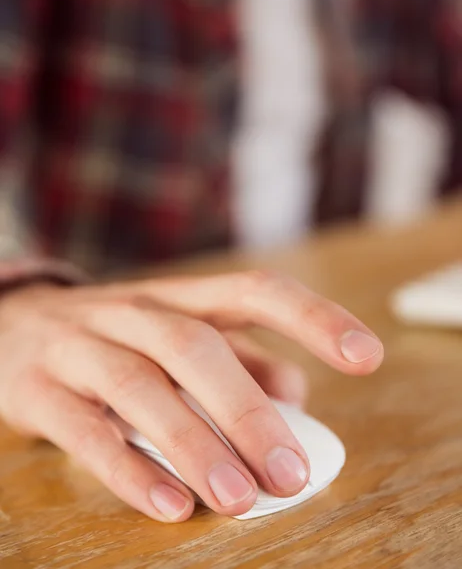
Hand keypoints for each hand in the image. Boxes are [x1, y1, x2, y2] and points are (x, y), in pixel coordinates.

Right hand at [0, 271, 382, 521]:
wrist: (12, 325)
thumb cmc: (118, 336)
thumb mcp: (179, 336)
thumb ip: (240, 359)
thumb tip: (298, 391)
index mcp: (178, 297)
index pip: (253, 291)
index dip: (312, 318)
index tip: (366, 356)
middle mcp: (132, 313)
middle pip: (194, 347)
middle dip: (248, 410)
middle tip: (292, 473)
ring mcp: (81, 348)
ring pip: (140, 388)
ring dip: (194, 444)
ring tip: (240, 497)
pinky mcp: (39, 391)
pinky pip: (85, 431)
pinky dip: (130, 470)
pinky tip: (171, 504)